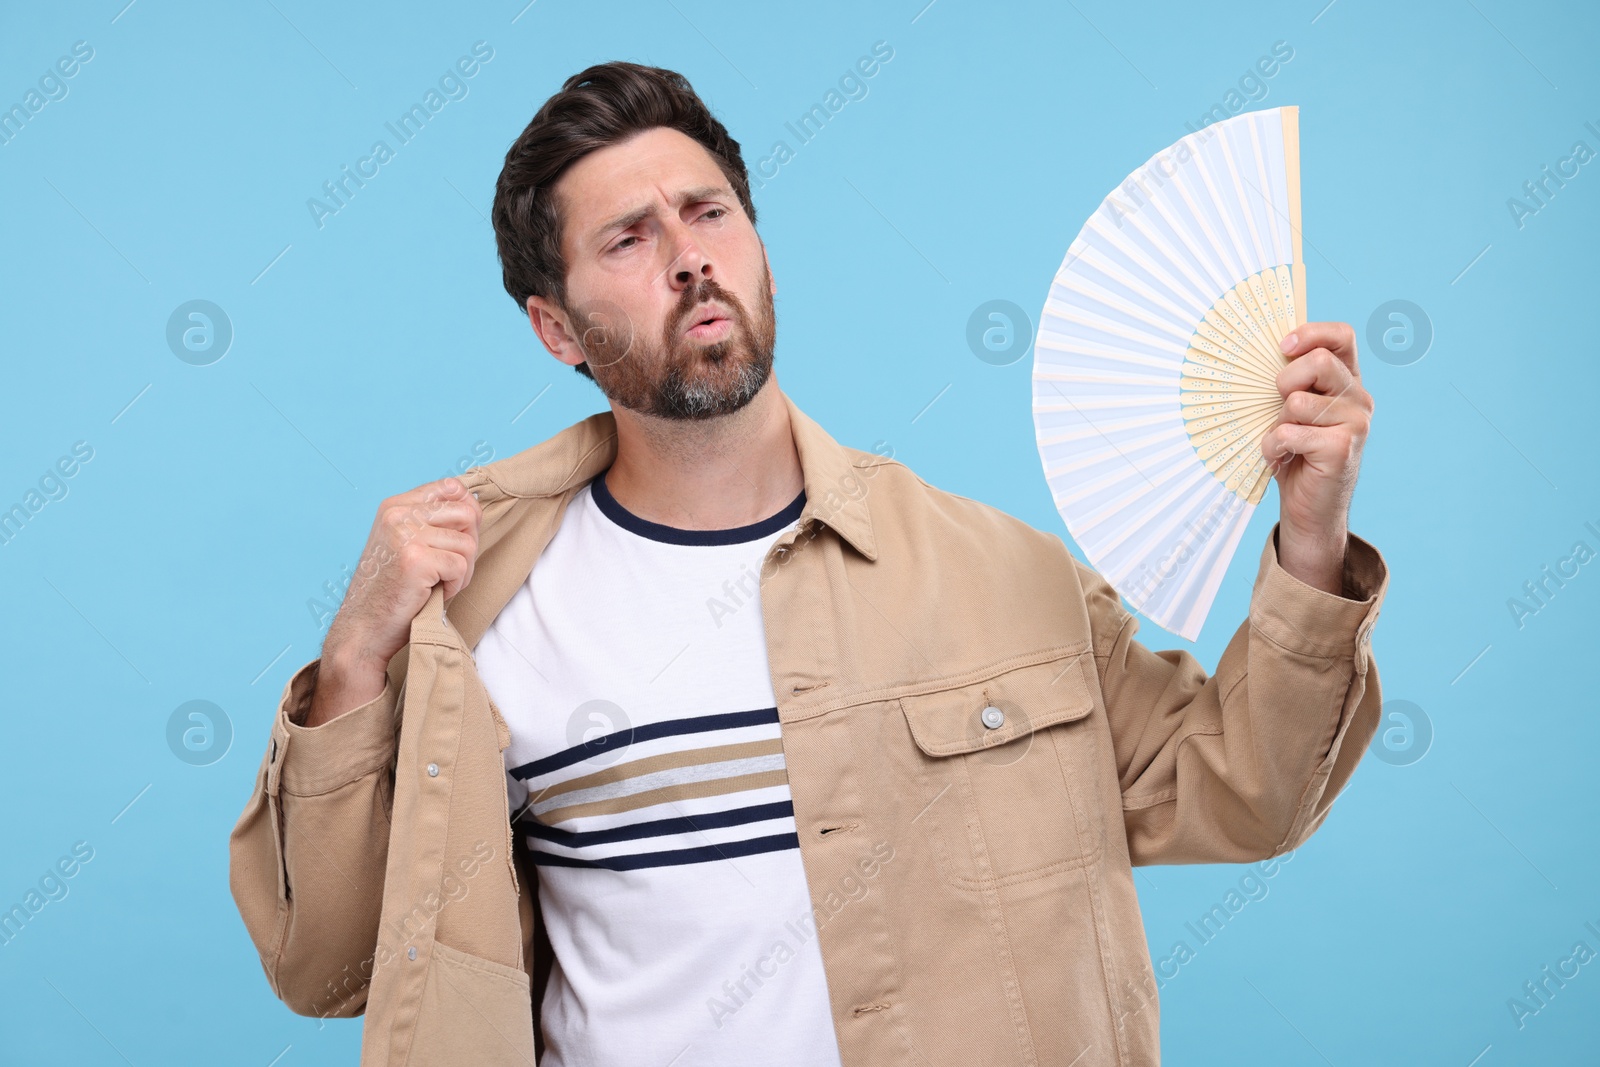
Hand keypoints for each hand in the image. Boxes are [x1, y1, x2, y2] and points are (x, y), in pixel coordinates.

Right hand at [306, 477, 482, 725]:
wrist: (363, 630)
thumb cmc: (391, 591)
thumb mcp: (405, 543)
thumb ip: (431, 522)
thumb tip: (474, 508)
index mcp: (396, 505)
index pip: (452, 487)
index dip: (468, 513)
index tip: (459, 539)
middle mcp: (398, 514)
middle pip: (468, 513)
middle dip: (469, 546)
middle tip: (450, 570)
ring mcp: (405, 535)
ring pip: (468, 543)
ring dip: (463, 571)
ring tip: (440, 585)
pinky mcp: (416, 560)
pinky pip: (461, 566)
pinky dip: (456, 585)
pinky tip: (436, 593)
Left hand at [1260, 322, 1373, 595]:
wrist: (1309, 508)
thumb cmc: (1295, 453)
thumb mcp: (1292, 410)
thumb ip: (1291, 382)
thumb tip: (1261, 352)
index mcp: (1347, 381)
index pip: (1341, 336)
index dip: (1310, 333)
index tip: (1281, 348)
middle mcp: (1358, 398)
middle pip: (1319, 362)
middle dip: (1285, 381)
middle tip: (1278, 406)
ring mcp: (1355, 423)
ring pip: (1297, 401)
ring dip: (1277, 422)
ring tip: (1283, 440)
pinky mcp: (1341, 448)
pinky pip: (1288, 432)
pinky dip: (1273, 446)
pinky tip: (1281, 458)